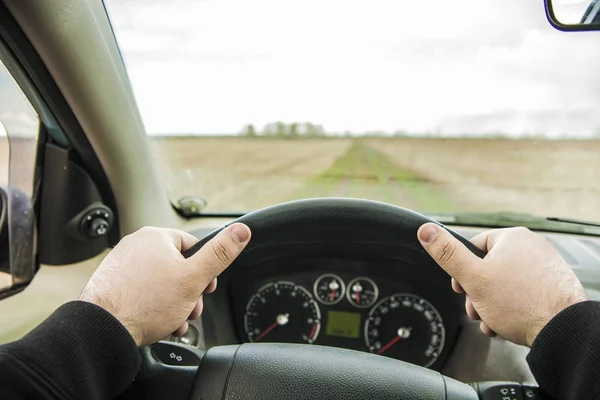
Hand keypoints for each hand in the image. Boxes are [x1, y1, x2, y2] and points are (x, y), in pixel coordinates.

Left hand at [80, 223, 250, 345]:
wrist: (103, 330)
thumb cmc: (145, 303)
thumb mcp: (194, 278)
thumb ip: (220, 254)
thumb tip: (241, 231)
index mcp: (156, 237)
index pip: (193, 246)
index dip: (204, 270)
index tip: (206, 288)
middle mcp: (135, 246)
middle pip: (177, 267)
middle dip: (189, 293)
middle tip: (190, 309)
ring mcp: (121, 265)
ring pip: (160, 283)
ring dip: (173, 304)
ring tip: (174, 321)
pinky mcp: (112, 284)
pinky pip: (141, 292)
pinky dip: (153, 307)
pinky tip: (158, 324)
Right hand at [417, 224, 586, 346]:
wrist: (561, 331)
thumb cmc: (522, 304)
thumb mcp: (473, 278)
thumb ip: (447, 254)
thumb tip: (426, 231)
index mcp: (513, 237)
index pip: (474, 246)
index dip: (463, 270)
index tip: (462, 287)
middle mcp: (532, 247)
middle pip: (489, 267)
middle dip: (477, 293)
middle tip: (477, 309)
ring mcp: (545, 266)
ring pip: (505, 283)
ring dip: (491, 304)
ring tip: (492, 320)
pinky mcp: (553, 285)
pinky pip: (523, 292)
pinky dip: (511, 307)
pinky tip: (506, 323)